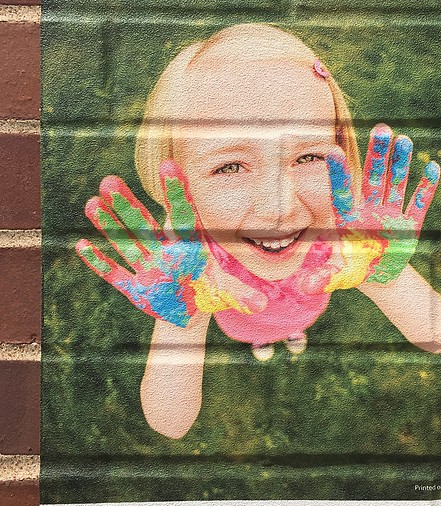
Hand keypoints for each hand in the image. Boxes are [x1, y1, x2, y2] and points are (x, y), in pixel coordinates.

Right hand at [76, 160, 265, 326]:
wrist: (188, 309)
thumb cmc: (206, 290)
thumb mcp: (223, 292)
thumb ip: (240, 295)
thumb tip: (262, 303)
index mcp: (187, 246)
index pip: (183, 215)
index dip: (177, 192)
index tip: (171, 164)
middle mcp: (163, 251)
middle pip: (144, 224)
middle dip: (128, 204)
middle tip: (109, 181)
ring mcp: (146, 266)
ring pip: (125, 242)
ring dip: (109, 225)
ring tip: (92, 203)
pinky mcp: (134, 286)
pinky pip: (114, 273)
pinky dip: (99, 263)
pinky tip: (81, 245)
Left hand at [301, 124, 439, 292]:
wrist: (379, 275)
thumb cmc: (355, 270)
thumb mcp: (339, 277)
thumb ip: (324, 279)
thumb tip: (304, 287)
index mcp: (349, 219)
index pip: (342, 193)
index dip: (338, 174)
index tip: (332, 151)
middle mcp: (370, 211)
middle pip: (373, 179)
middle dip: (378, 156)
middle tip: (381, 129)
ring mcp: (391, 214)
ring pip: (396, 184)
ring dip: (401, 164)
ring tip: (404, 140)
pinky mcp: (410, 224)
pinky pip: (418, 204)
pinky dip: (425, 189)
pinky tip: (432, 168)